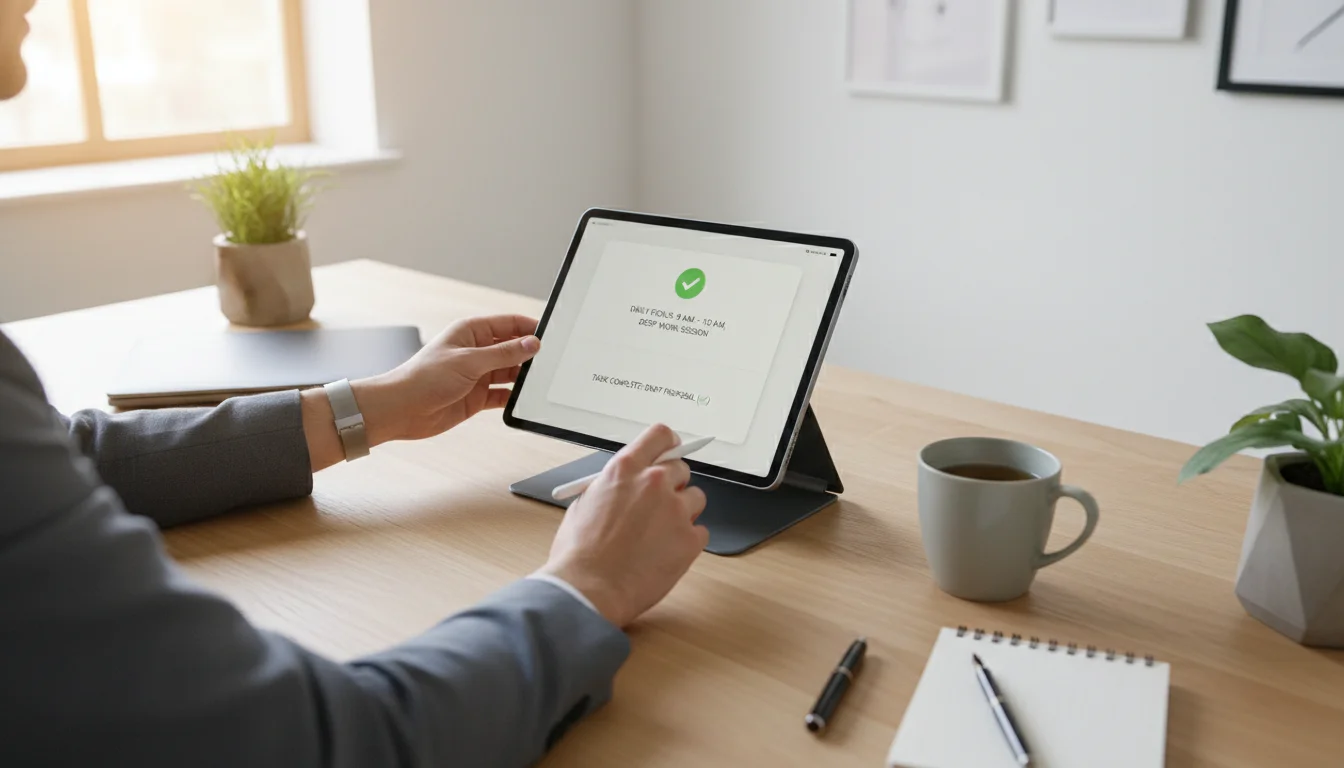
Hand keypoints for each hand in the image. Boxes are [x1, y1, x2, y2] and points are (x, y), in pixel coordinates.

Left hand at [300, 314, 539, 470]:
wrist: (401, 410)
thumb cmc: (423, 378)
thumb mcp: (469, 361)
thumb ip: (504, 354)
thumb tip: (531, 344)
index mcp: (471, 332)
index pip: (509, 324)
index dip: (530, 328)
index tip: (551, 335)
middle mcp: (476, 351)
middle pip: (513, 349)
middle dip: (530, 355)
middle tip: (551, 362)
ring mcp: (477, 375)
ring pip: (510, 372)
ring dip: (523, 377)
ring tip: (540, 382)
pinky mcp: (477, 397)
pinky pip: (503, 394)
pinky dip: (513, 397)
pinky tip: (524, 399)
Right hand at [539, 424, 708, 627]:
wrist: (588, 590)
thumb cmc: (579, 555)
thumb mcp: (585, 504)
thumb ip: (613, 487)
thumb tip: (626, 485)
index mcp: (625, 469)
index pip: (659, 436)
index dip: (668, 443)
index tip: (671, 449)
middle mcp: (654, 483)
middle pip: (681, 468)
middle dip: (673, 484)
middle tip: (660, 505)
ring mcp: (676, 510)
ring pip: (695, 499)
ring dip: (682, 512)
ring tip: (659, 536)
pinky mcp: (690, 539)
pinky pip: (699, 531)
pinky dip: (687, 541)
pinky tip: (665, 554)